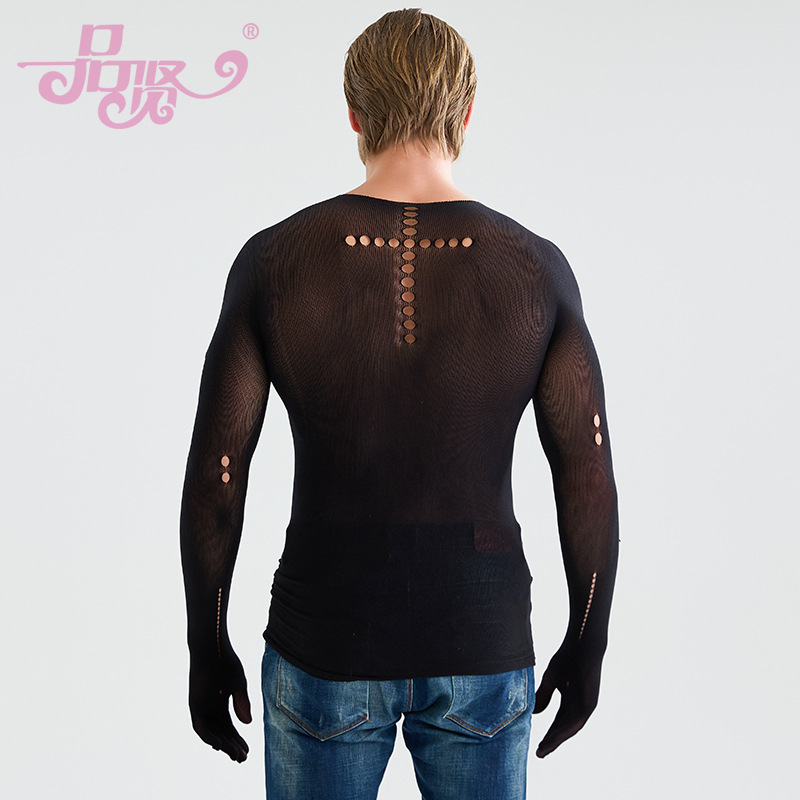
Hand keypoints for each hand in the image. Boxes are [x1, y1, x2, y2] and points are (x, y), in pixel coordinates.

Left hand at [188, 647, 251, 761]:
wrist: (212, 647)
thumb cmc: (226, 661)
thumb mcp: (239, 685)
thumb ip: (242, 704)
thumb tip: (248, 724)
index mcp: (221, 702)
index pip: (229, 726)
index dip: (238, 739)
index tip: (247, 751)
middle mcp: (210, 707)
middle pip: (221, 733)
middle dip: (232, 746)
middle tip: (243, 758)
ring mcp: (202, 707)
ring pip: (212, 733)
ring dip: (222, 745)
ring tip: (235, 756)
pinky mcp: (194, 705)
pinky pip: (200, 727)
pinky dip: (208, 737)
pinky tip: (218, 745)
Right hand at [532, 642, 601, 757]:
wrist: (582, 646)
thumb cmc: (567, 657)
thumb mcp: (550, 679)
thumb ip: (544, 695)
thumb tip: (534, 713)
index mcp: (570, 698)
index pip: (558, 720)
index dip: (548, 732)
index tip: (538, 744)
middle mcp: (579, 705)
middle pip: (563, 727)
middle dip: (551, 740)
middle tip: (539, 753)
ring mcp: (585, 705)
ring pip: (569, 728)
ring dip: (556, 740)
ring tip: (543, 750)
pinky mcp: (589, 704)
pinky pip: (575, 723)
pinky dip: (563, 732)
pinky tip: (553, 739)